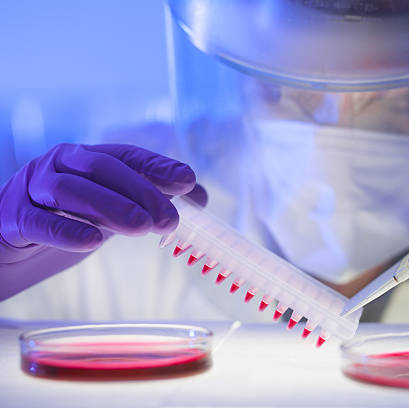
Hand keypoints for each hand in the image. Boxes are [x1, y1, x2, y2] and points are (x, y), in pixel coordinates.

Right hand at [0, 143, 205, 298]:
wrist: (6, 249)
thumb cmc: (65, 222)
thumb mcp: (112, 211)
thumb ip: (150, 202)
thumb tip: (201, 199)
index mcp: (87, 159)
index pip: (127, 156)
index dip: (158, 166)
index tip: (188, 181)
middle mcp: (60, 166)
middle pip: (103, 168)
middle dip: (141, 191)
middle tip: (170, 220)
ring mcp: (31, 188)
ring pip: (71, 190)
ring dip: (110, 207)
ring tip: (142, 227)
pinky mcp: (11, 217)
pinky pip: (38, 221)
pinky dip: (66, 230)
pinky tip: (92, 242)